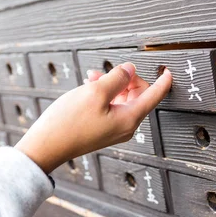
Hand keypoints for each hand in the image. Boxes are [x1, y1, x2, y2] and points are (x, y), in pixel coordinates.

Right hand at [15, 63, 171, 172]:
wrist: (46, 147)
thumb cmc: (68, 122)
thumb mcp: (95, 92)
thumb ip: (117, 78)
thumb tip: (131, 70)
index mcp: (129, 119)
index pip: (154, 96)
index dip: (162, 81)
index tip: (169, 71)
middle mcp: (126, 126)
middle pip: (138, 95)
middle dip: (124, 79)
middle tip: (104, 72)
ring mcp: (114, 129)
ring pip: (122, 99)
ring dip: (110, 84)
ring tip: (90, 78)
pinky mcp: (102, 130)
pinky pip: (111, 107)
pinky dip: (103, 94)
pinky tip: (88, 87)